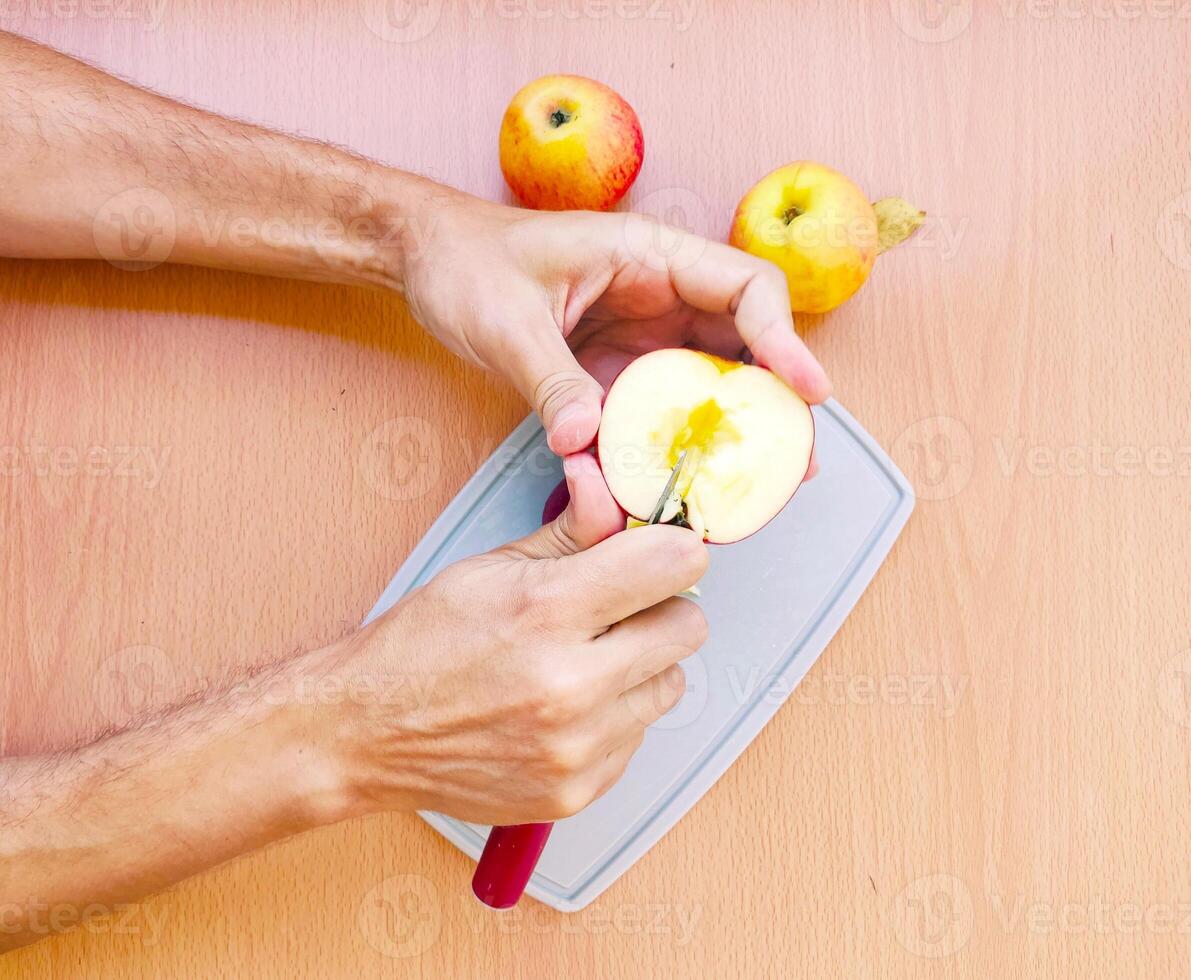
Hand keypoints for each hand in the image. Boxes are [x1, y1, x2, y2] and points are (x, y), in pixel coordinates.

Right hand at [318, 453, 707, 825]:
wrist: (366, 734)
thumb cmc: (421, 647)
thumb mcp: (491, 567)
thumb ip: (572, 533)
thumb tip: (619, 497)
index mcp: (545, 611)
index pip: (672, 566)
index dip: (672, 551)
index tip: (661, 554)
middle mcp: (569, 685)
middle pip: (688, 628)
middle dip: (659, 609)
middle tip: (618, 611)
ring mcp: (577, 747)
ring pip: (671, 685)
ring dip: (639, 668)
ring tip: (582, 664)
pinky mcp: (578, 790)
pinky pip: (638, 736)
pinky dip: (613, 717)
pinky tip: (564, 708)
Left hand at [398, 187, 831, 459]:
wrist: (432, 261)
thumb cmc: (468, 264)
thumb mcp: (505, 320)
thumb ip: (549, 380)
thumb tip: (585, 443)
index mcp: (649, 255)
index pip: (746, 288)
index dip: (786, 339)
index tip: (808, 391)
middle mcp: (663, 294)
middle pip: (748, 344)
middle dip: (777, 402)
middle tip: (795, 465)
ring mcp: (646, 335)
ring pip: (716, 382)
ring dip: (738, 431)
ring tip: (758, 488)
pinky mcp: (622, 370)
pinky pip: (667, 409)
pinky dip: (683, 444)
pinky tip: (688, 486)